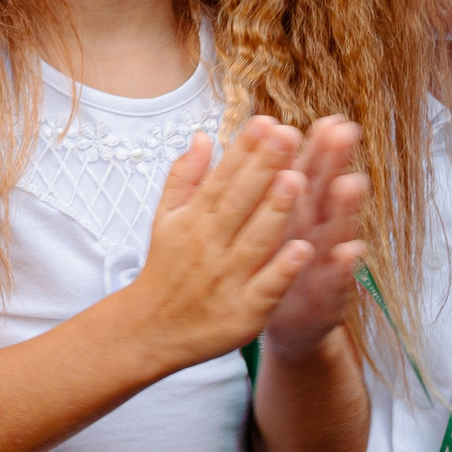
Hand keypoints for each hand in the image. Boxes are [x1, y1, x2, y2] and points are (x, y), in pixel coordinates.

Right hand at [128, 116, 313, 372]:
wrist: (149, 330)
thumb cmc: (165, 270)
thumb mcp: (166, 220)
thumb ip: (185, 178)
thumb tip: (202, 137)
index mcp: (192, 221)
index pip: (222, 179)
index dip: (244, 150)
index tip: (266, 121)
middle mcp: (208, 245)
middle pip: (239, 202)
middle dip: (263, 168)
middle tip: (287, 134)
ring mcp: (226, 278)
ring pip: (255, 240)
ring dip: (275, 211)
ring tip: (296, 179)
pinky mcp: (243, 311)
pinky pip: (265, 287)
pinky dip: (282, 269)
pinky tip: (302, 249)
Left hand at [257, 116, 369, 355]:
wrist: (289, 323)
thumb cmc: (274, 267)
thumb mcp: (267, 225)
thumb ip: (270, 187)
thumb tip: (266, 147)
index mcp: (296, 214)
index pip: (305, 174)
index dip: (315, 148)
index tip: (326, 118)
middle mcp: (316, 232)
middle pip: (325, 193)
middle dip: (333, 163)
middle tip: (345, 131)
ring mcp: (325, 263)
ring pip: (334, 231)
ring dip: (342, 208)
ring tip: (350, 182)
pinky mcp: (328, 295)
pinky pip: (334, 280)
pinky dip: (341, 267)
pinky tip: (348, 252)